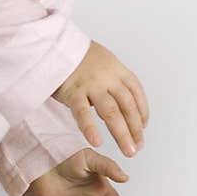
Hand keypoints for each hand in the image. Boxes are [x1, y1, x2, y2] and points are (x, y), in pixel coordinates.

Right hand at [53, 41, 148, 157]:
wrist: (53, 44)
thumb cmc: (77, 57)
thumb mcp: (103, 63)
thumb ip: (114, 82)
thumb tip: (124, 107)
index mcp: (118, 70)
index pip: (136, 94)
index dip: (142, 112)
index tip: (143, 128)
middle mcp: (108, 77)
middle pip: (127, 106)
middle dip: (135, 129)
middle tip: (138, 147)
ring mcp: (91, 85)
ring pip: (111, 112)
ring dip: (122, 134)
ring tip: (128, 151)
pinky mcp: (73, 91)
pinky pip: (83, 113)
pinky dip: (90, 128)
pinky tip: (96, 142)